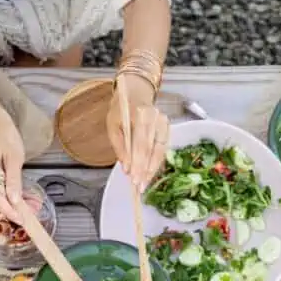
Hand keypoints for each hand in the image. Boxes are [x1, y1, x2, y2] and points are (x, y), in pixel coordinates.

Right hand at [0, 103, 25, 221]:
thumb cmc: (4, 134)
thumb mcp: (15, 156)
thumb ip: (14, 179)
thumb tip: (14, 200)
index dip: (9, 211)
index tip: (22, 220)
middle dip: (11, 210)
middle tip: (28, 216)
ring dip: (9, 204)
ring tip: (27, 208)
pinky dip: (5, 196)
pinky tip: (17, 198)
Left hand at [107, 74, 169, 191]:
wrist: (134, 94)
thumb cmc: (121, 111)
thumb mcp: (113, 126)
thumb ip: (120, 147)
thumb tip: (126, 168)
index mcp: (140, 114)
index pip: (140, 142)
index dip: (137, 162)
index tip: (133, 178)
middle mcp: (156, 118)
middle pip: (151, 149)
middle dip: (145, 170)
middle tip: (139, 186)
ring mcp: (164, 123)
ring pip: (160, 151)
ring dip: (152, 169)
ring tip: (144, 183)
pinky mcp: (168, 129)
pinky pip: (163, 150)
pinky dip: (156, 163)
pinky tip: (150, 174)